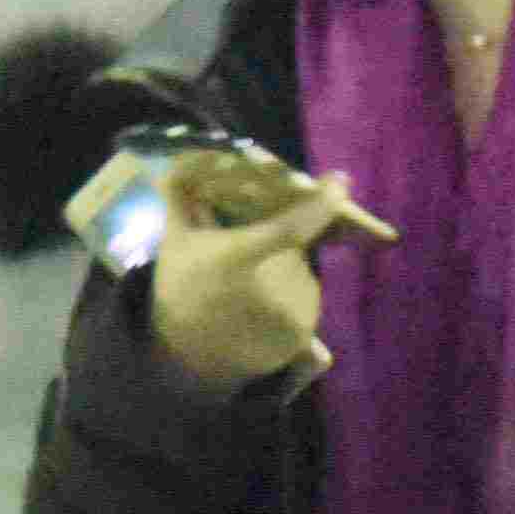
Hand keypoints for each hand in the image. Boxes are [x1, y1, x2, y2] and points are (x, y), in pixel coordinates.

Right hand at [146, 170, 393, 394]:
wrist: (183, 357)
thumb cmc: (180, 289)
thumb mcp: (174, 240)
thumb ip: (181, 196)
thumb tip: (181, 157)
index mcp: (234, 259)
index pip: (290, 228)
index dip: (322, 204)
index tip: (340, 180)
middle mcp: (267, 288)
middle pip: (292, 246)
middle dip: (277, 245)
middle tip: (240, 264)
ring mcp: (287, 316)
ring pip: (302, 271)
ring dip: (282, 271)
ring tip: (246, 293)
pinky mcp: (300, 337)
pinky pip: (307, 298)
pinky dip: (290, 298)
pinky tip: (259, 312)